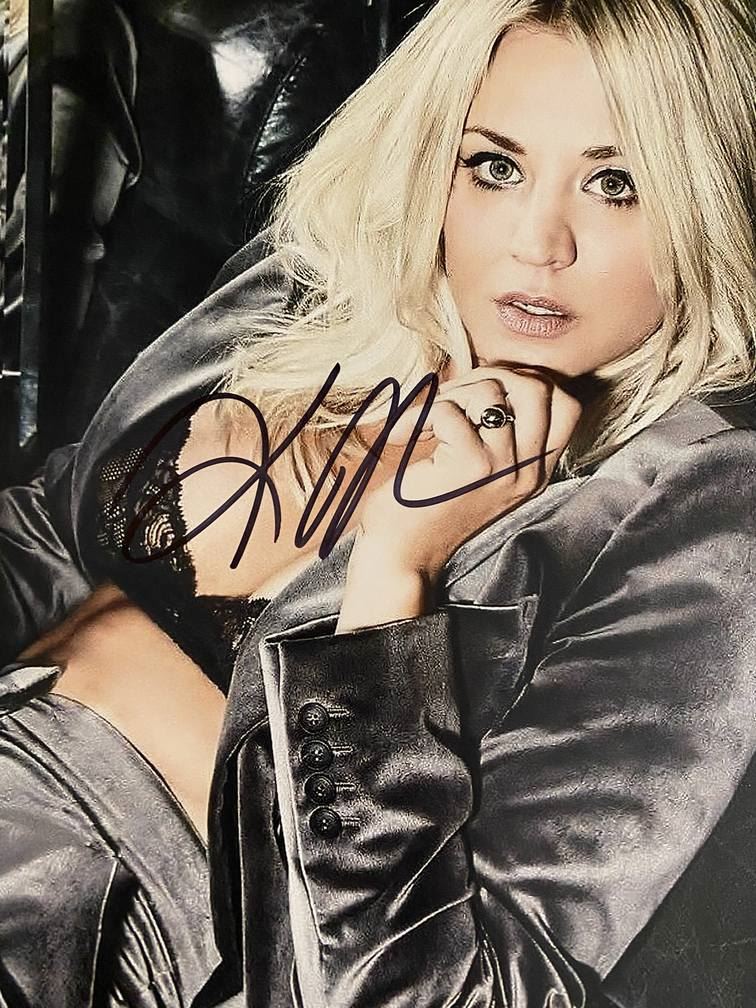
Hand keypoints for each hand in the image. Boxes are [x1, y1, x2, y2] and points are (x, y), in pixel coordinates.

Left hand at [336, 366, 580, 630]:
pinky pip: (451, 411)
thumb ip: (494, 428)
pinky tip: (402, 436)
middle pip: (537, 388)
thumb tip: (489, 375)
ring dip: (449, 394)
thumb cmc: (426, 506)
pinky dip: (420, 415)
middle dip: (489, 376)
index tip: (485, 394)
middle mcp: (529, 471)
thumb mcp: (477, 467)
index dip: (527, 383)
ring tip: (423, 421)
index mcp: (535, 471)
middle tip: (451, 398)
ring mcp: (505, 469)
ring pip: (490, 392)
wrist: (400, 558)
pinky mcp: (473, 468)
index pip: (566, 405)